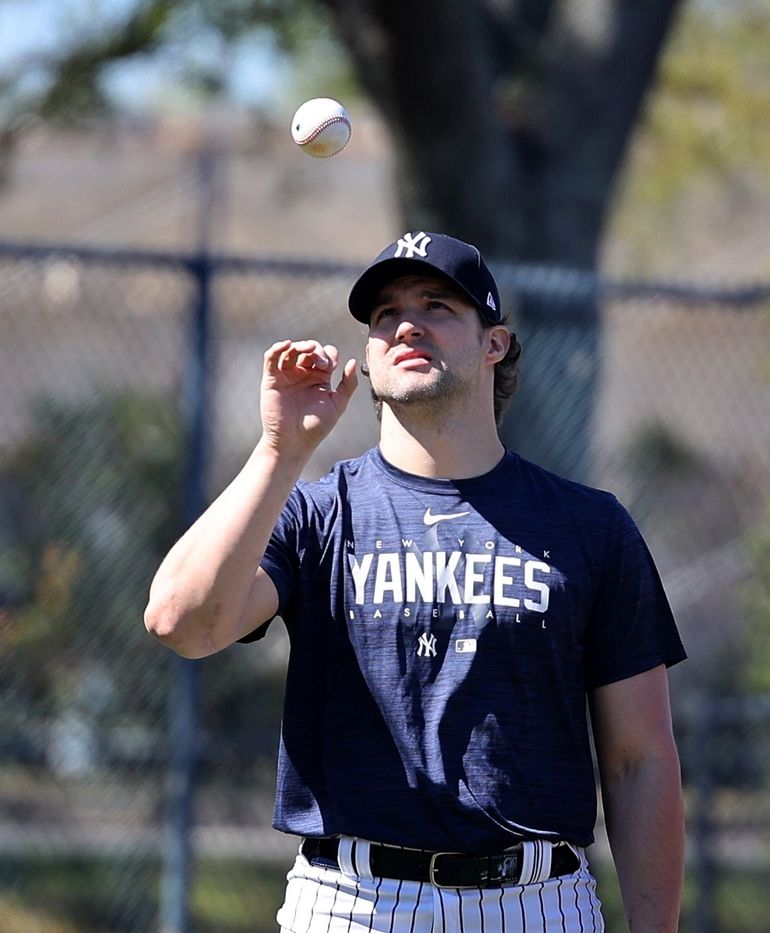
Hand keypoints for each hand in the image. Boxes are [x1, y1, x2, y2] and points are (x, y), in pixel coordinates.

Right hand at [259, 339, 357, 458]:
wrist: (294, 442)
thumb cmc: (317, 427)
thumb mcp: (338, 404)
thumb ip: (348, 384)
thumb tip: (353, 362)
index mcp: (319, 377)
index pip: (325, 355)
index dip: (329, 354)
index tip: (331, 367)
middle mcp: (303, 374)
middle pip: (309, 349)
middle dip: (317, 350)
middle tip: (322, 363)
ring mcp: (287, 376)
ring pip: (291, 350)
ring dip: (300, 345)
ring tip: (308, 349)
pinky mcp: (272, 380)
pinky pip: (271, 358)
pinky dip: (277, 348)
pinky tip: (286, 345)